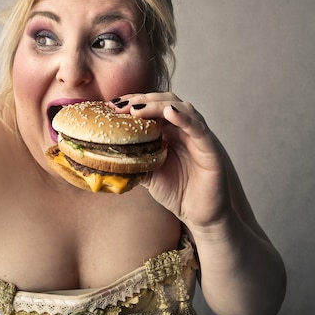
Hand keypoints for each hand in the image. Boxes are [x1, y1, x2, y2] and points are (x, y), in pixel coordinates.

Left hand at [110, 92, 230, 228]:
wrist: (198, 214)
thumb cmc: (176, 191)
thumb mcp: (147, 174)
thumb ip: (132, 160)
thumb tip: (104, 156)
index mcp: (169, 130)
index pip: (151, 106)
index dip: (132, 102)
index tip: (111, 105)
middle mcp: (184, 128)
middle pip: (164, 101)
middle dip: (141, 100)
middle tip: (119, 106)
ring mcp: (197, 135)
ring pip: (181, 108)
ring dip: (157, 105)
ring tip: (137, 109)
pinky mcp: (210, 148)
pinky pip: (198, 128)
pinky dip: (184, 118)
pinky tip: (170, 112)